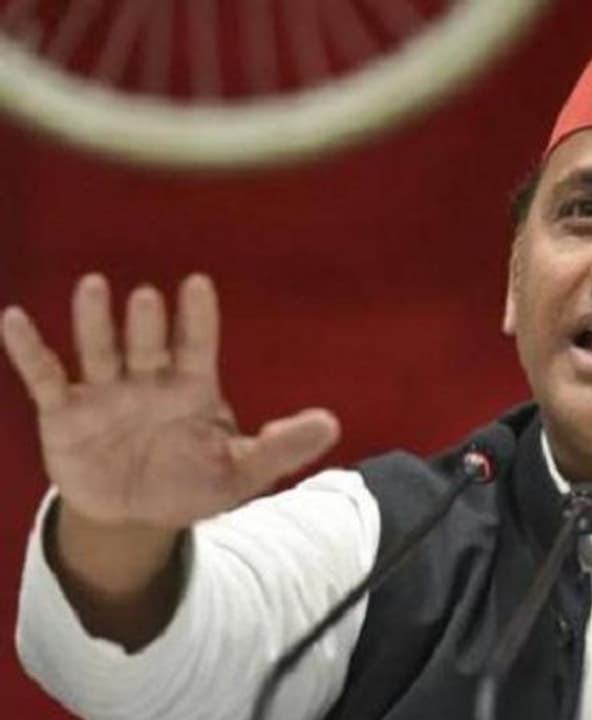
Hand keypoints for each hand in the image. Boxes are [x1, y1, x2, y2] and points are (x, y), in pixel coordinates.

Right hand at [2, 273, 339, 529]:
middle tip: (145, 299)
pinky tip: (14, 319)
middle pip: (145, 345)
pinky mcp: (64, 414)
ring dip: (93, 323)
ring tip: (95, 287)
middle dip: (145, 325)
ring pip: (98, 351)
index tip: (197, 285)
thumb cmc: (191, 483)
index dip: (197, 319)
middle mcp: (146, 381)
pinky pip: (44, 377)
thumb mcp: (242, 473)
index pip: (197, 346)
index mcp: (191, 389)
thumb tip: (331, 423)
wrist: (136, 517)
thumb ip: (281, 447)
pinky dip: (30, 350)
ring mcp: (103, 394)